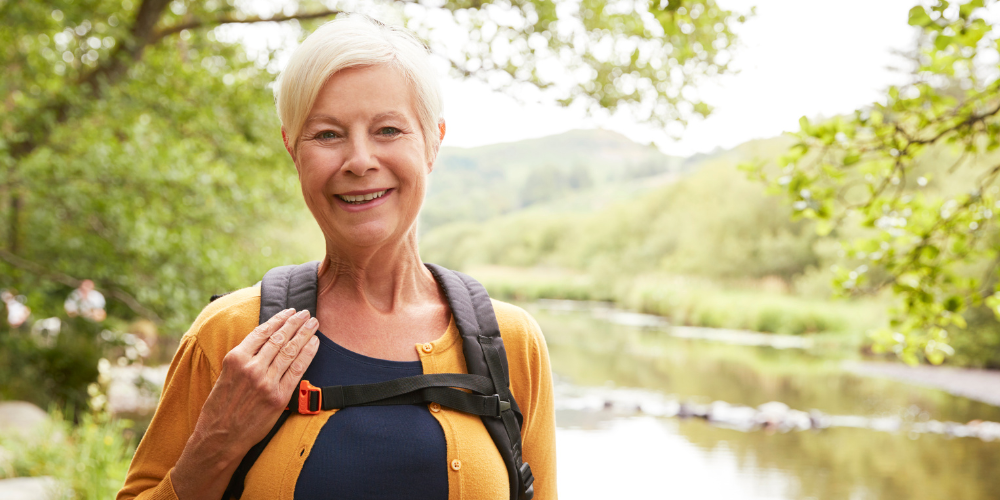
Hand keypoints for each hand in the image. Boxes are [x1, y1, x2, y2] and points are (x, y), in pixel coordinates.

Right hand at [171, 308, 320, 499]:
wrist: (220, 438)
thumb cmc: (220, 407)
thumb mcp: (224, 375)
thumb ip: (243, 358)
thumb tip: (264, 341)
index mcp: (235, 359)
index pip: (262, 332)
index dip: (279, 319)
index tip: (289, 312)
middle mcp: (251, 367)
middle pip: (279, 338)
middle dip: (295, 323)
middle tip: (306, 313)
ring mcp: (266, 382)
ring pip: (290, 351)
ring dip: (305, 334)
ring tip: (314, 324)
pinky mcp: (278, 396)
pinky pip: (297, 370)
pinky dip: (308, 354)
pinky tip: (314, 344)